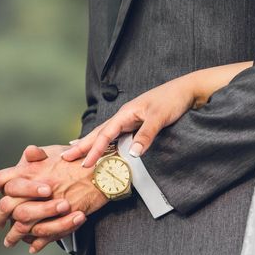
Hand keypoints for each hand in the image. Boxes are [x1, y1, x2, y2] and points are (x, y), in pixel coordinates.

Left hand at [0, 145, 106, 252]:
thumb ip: (39, 155)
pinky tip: (34, 246)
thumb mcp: (58, 151)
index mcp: (31, 170)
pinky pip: (44, 235)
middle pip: (7, 207)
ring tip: (11, 242)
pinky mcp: (62, 218)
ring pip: (23, 225)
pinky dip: (37, 243)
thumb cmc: (83, 159)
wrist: (105, 172)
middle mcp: (36, 188)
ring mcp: (48, 205)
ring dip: (14, 236)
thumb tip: (28, 153)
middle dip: (0, 218)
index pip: (0, 180)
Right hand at [61, 75, 199, 167]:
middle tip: (65, 156)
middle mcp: (125, 116)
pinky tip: (105, 146)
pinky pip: (118, 135)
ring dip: (92, 143)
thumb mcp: (159, 117)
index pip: (104, 134)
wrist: (188, 90)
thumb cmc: (173, 100)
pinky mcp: (139, 123)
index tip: (84, 164)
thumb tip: (132, 153)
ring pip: (106, 133)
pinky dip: (107, 142)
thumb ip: (146, 135)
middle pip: (99, 132)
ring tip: (77, 151)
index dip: (94, 150)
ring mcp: (131, 119)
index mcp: (126, 113)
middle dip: (82, 145)